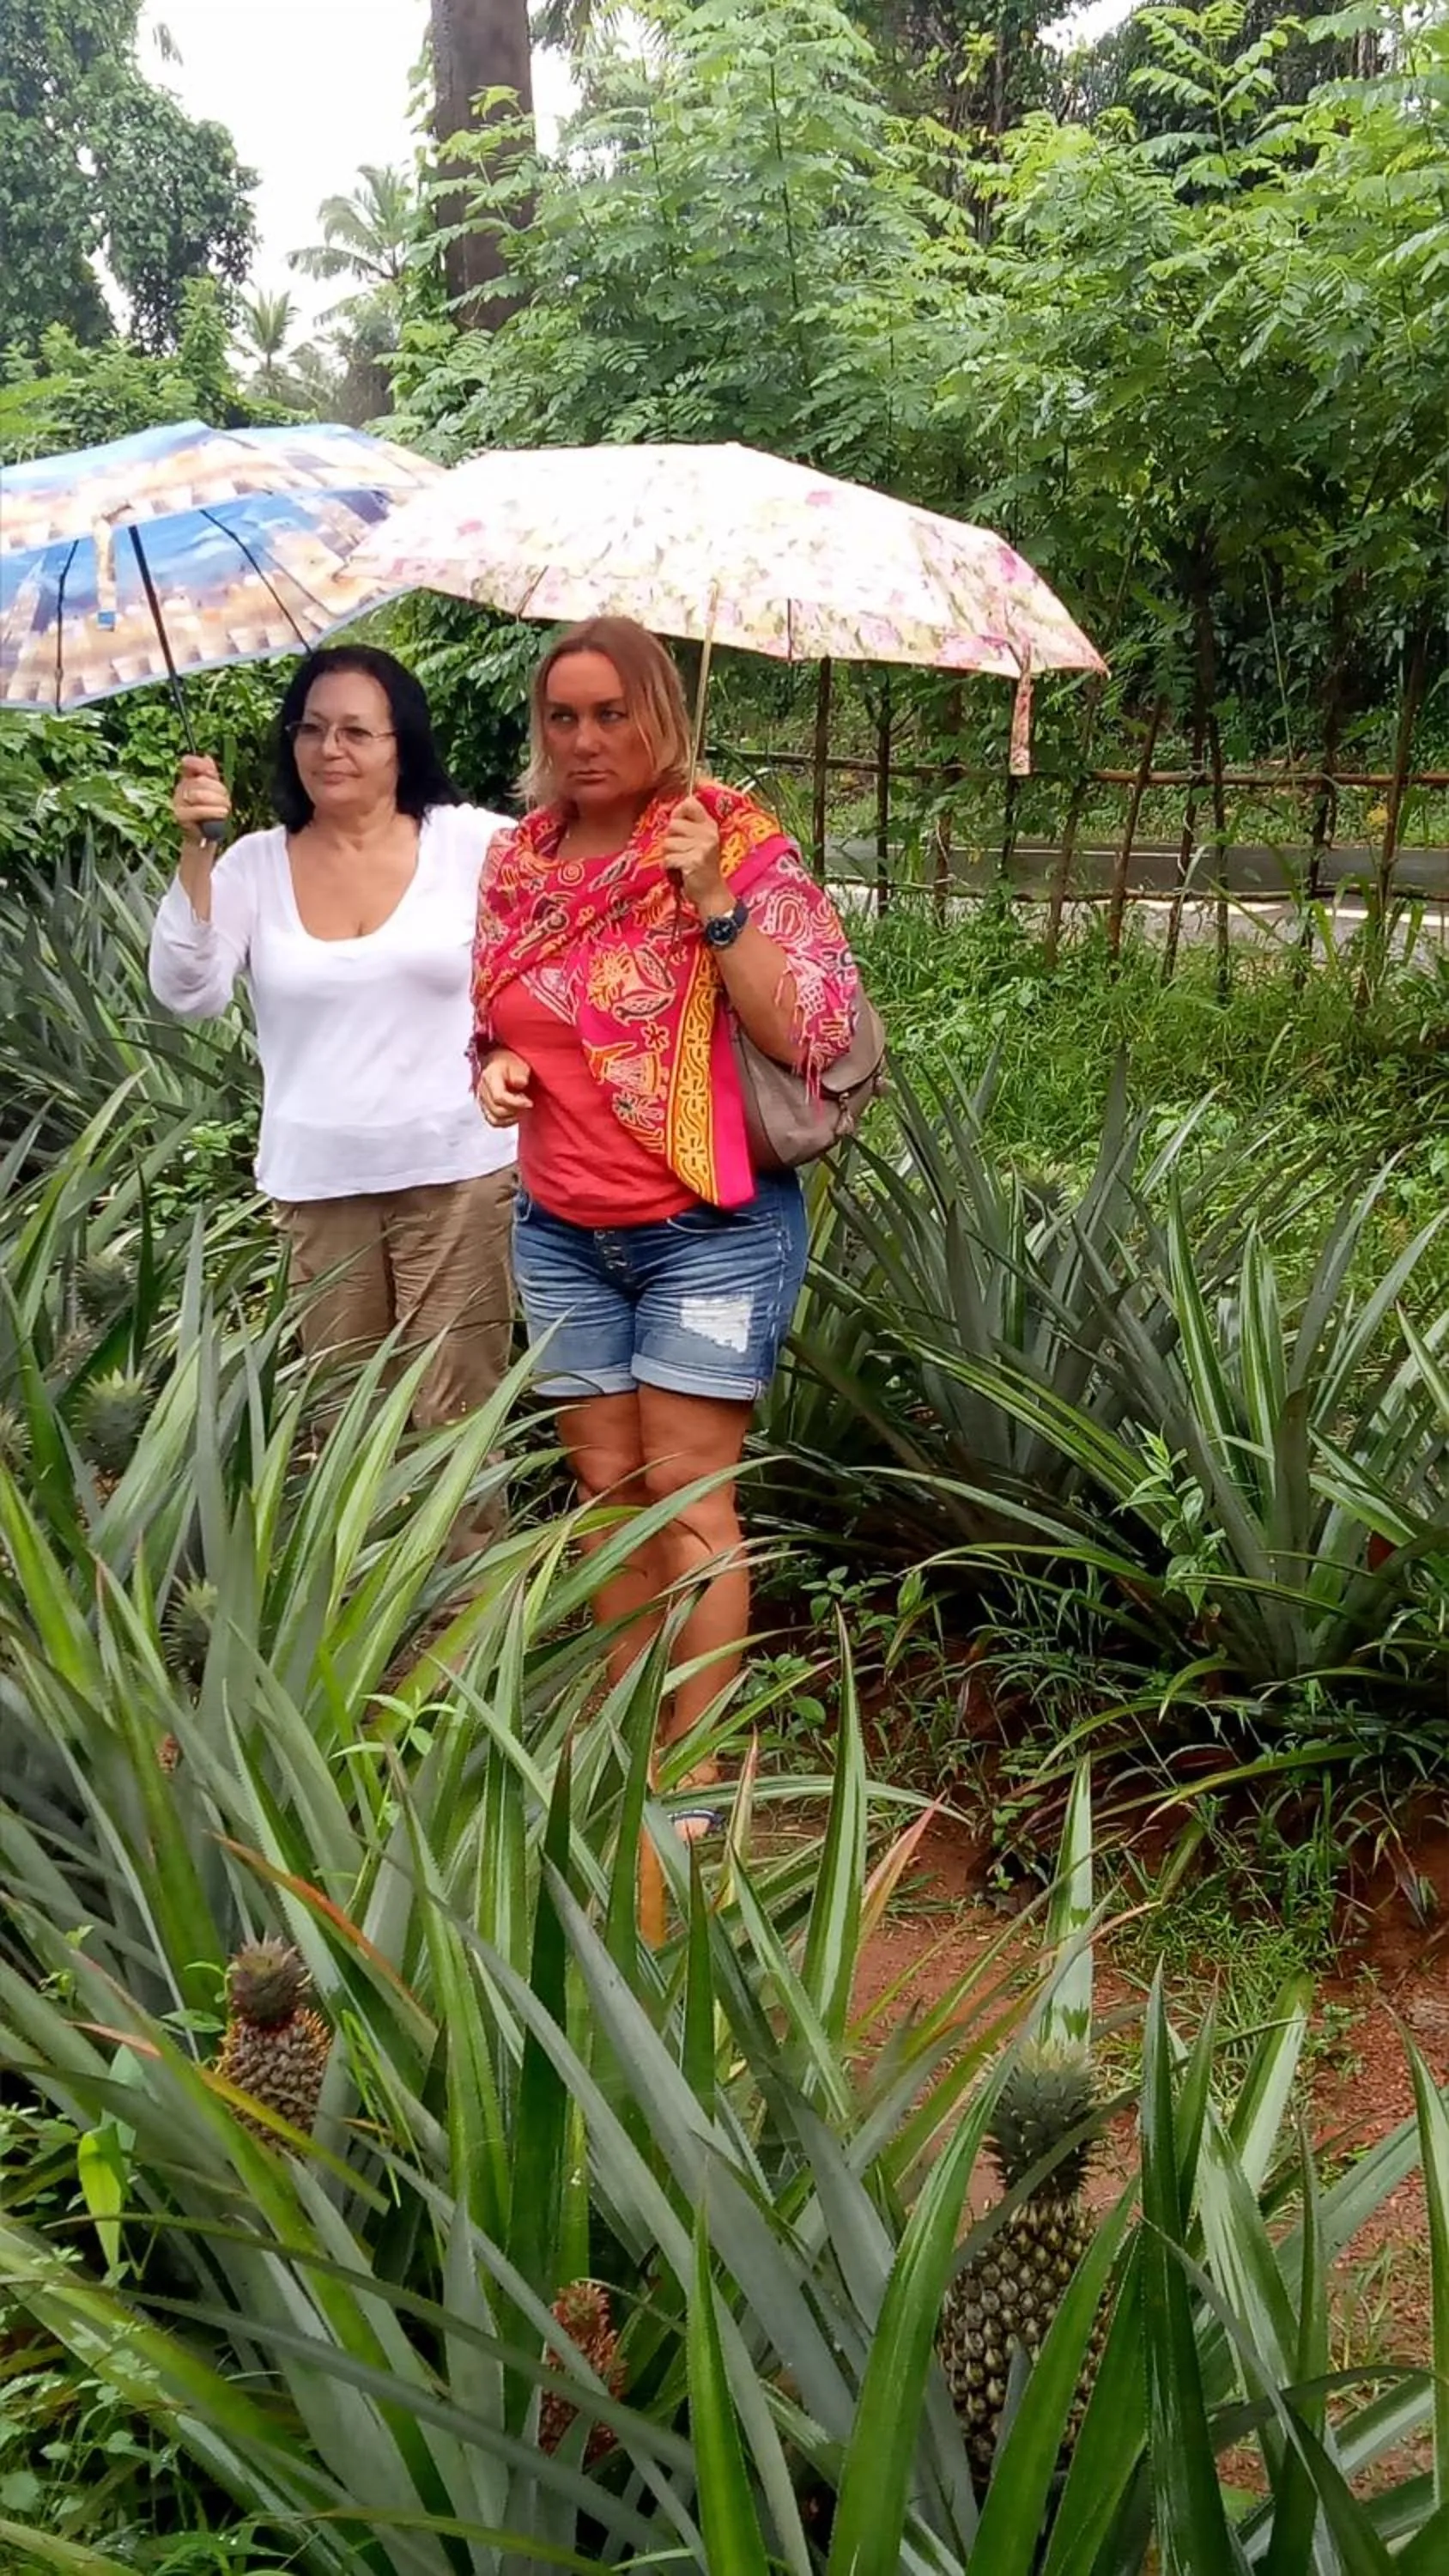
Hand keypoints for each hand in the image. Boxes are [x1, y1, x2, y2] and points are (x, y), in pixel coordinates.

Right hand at [173, 754, 229, 846]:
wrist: (205, 837)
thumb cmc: (210, 813)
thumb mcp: (214, 792)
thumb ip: (210, 774)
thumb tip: (206, 756)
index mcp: (187, 780)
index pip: (189, 765)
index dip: (198, 763)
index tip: (209, 771)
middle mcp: (180, 789)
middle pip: (200, 781)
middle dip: (219, 790)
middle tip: (227, 801)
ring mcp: (178, 803)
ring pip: (199, 795)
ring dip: (218, 802)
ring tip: (226, 809)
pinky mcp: (180, 816)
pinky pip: (198, 810)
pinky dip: (212, 811)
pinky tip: (223, 813)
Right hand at [477, 1049, 532, 1126]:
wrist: (500, 1061)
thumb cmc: (510, 1062)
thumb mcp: (519, 1063)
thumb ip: (520, 1074)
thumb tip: (520, 1083)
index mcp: (490, 1077)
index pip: (499, 1097)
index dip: (516, 1103)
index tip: (529, 1103)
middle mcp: (483, 1090)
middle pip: (497, 1110)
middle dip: (515, 1110)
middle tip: (527, 1104)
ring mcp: (482, 1099)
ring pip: (494, 1118)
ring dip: (510, 1118)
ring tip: (521, 1109)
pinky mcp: (485, 1106)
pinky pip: (493, 1120)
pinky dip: (505, 1121)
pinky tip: (515, 1114)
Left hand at [662, 794, 729, 919]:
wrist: (712, 894)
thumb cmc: (702, 869)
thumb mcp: (702, 843)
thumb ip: (690, 828)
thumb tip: (671, 816)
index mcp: (710, 826)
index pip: (690, 803)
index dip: (678, 811)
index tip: (678, 826)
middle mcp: (708, 834)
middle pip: (673, 824)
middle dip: (670, 839)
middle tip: (680, 851)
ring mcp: (702, 847)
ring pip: (668, 842)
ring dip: (669, 855)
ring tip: (681, 863)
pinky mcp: (694, 861)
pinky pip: (669, 858)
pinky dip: (669, 867)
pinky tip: (679, 871)